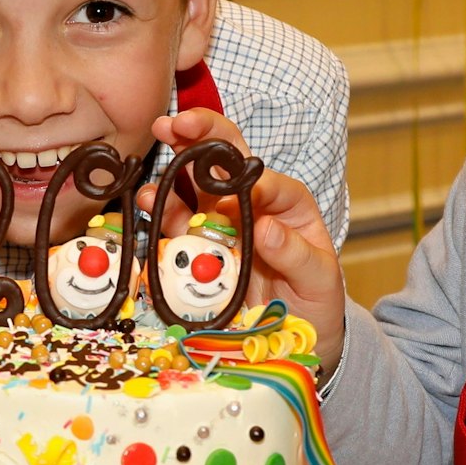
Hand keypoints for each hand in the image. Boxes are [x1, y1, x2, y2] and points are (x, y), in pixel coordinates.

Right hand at [147, 108, 348, 369]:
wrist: (295, 340)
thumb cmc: (315, 300)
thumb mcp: (319, 280)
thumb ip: (295, 253)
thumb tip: (264, 227)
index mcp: (286, 204)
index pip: (268, 180)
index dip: (249, 178)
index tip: (235, 188)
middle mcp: (250, 205)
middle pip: (225, 160)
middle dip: (201, 136)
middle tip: (176, 123)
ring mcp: (220, 224)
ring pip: (192, 186)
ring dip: (170, 171)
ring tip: (152, 173)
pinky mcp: (198, 248)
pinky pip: (175, 225)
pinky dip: (158, 210)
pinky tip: (146, 200)